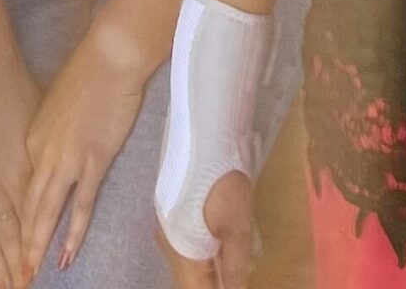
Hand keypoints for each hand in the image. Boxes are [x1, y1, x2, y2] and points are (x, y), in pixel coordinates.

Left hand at [19, 27, 152, 272]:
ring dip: (36, 245)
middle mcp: (42, 153)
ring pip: (46, 212)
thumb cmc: (85, 77)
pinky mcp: (92, 161)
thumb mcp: (55, 107)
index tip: (6, 245)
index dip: (13, 220)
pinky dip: (72, 233)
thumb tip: (46, 155)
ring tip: (28, 273)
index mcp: (31, 139)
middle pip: (26, 207)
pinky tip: (65, 255)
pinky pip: (80, 206)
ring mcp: (66, 159)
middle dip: (17, 244)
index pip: (19, 189)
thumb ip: (48, 135)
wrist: (107, 59)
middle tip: (12, 274)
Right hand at [158, 169, 255, 288]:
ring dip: (210, 272)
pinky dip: (205, 254)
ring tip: (232, 273)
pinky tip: (221, 249)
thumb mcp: (237, 226)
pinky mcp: (173, 211)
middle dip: (212, 284)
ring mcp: (168, 226)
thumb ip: (235, 267)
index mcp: (181, 252)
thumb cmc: (222, 180)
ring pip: (189, 263)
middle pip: (190, 280)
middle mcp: (168, 243)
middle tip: (237, 282)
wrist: (203, 131)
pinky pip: (188, 244)